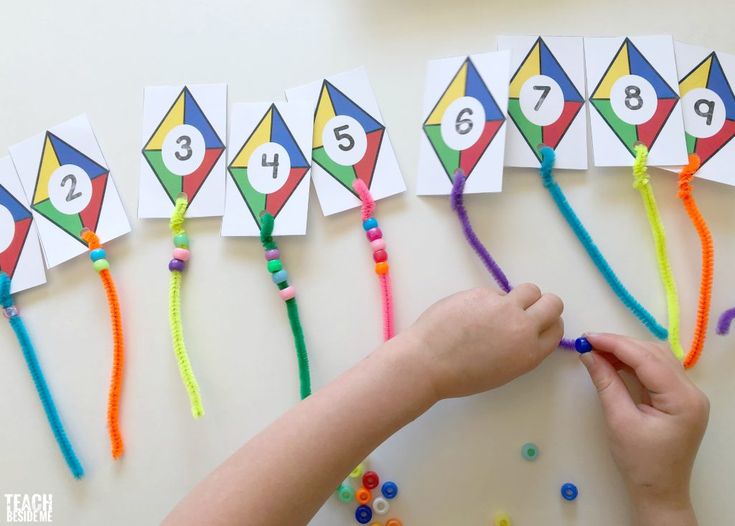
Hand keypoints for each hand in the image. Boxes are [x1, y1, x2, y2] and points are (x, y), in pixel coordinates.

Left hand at [406, 283, 563, 399]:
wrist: (428, 362)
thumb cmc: (461, 375)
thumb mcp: (503, 370)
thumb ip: (521, 349)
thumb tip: (524, 330)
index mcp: (530, 352)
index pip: (557, 328)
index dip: (548, 324)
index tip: (537, 324)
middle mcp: (523, 326)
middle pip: (553, 302)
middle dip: (543, 305)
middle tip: (526, 311)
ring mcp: (503, 306)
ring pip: (529, 289)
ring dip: (520, 297)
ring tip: (499, 309)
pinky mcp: (482, 292)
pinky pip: (495, 292)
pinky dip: (488, 300)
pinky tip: (469, 313)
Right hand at [580, 334, 708, 524]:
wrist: (659, 492)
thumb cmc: (640, 463)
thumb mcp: (619, 421)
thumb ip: (606, 383)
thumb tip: (589, 354)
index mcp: (682, 400)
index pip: (647, 359)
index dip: (616, 344)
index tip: (589, 337)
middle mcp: (692, 392)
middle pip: (655, 354)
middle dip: (621, 345)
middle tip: (590, 343)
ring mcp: (688, 395)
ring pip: (657, 359)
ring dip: (628, 352)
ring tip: (598, 351)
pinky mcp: (679, 399)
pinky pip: (657, 371)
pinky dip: (635, 363)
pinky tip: (614, 362)